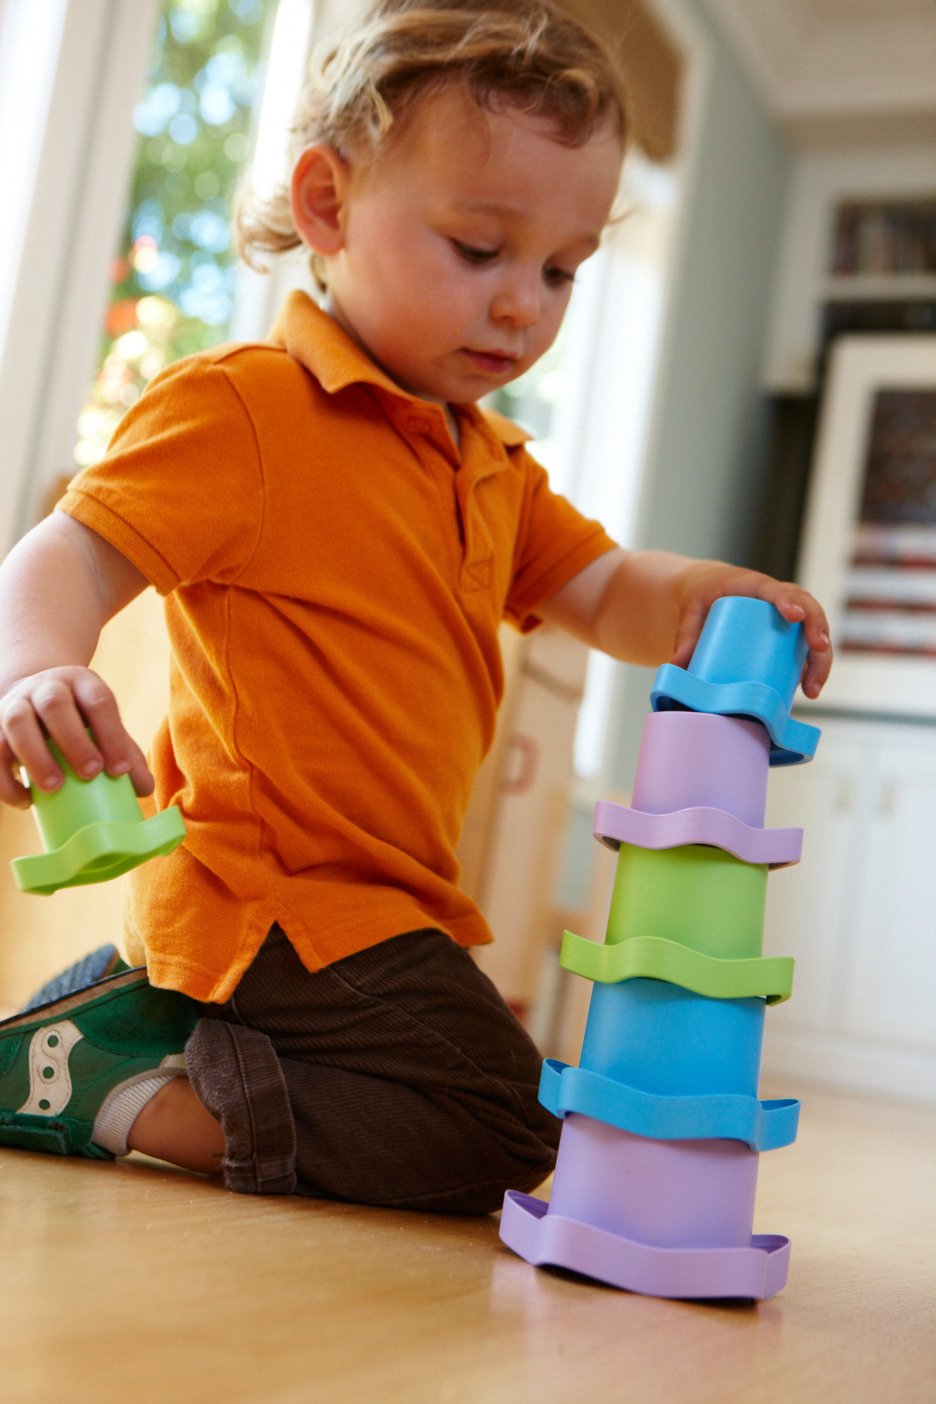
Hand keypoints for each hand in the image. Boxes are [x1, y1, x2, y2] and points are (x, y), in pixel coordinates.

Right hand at [0, 666, 153, 808]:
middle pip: (54, 704)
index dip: (111, 735)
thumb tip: (143, 788)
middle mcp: (45, 687)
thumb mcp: (104, 725)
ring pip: (17, 721)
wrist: (34, 700)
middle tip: (90, 774)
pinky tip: (26, 801)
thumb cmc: (80, 720)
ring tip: (53, 788)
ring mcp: (14, 703)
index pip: (98, 701)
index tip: (120, 771)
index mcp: (82, 683)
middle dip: (73, 740)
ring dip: (35, 756)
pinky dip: (6, 779)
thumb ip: (125, 753)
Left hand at [670, 564, 832, 699]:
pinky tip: (810, 689)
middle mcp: (777, 597)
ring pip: (813, 631)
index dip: (789, 601)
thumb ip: (684, 639)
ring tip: (811, 690)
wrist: (706, 591)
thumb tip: (676, 669)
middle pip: (807, 610)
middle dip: (817, 632)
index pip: (777, 589)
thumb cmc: (699, 599)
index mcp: (754, 585)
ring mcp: (786, 614)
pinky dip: (813, 665)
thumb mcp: (690, 614)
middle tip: (815, 656)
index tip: (794, 617)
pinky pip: (808, 644)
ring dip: (819, 660)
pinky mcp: (787, 632)